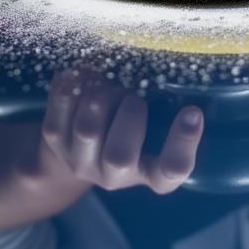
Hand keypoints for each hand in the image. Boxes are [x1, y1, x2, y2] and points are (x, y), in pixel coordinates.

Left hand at [41, 70, 204, 193]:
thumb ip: (168, 106)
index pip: (172, 170)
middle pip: (119, 157)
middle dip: (130, 115)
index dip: (183, 143)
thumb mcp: (157, 125)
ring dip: (103, 96)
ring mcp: (80, 161)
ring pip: (88, 130)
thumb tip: (176, 72)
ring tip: (110, 82)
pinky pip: (62, 109)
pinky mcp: (55, 141)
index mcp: (150, 172)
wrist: (80, 145)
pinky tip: (88, 73)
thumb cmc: (134, 129)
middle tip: (134, 96)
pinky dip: (77, 84)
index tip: (193, 111)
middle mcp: (114, 176)